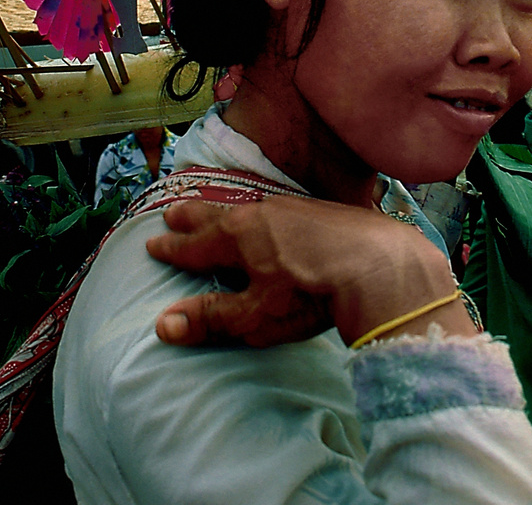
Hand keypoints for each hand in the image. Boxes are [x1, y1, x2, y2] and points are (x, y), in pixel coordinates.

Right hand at [145, 196, 471, 348]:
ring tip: (218, 212)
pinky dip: (264, 212)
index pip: (195, 245)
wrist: (378, 265)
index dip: (173, 248)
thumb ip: (211, 318)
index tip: (152, 244)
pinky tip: (274, 217)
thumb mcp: (255, 316)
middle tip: (173, 212)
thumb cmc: (310, 293)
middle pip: (218, 216)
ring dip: (228, 210)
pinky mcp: (324, 212)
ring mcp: (294, 209)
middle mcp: (261, 214)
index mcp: (237, 237)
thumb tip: (162, 325)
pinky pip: (280, 208)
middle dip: (193, 217)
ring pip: (250, 207)